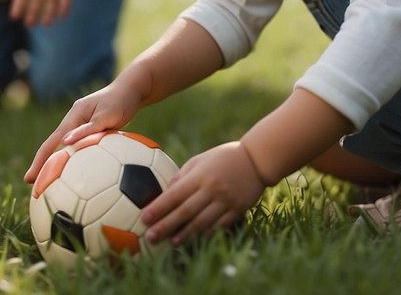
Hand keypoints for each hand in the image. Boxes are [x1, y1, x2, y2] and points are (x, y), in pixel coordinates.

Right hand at [23, 80, 142, 182]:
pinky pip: (78, 150)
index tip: (29, 178)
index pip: (52, 142)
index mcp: (74, 116)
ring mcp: (81, 127)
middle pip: (53, 147)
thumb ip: (88, 128)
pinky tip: (73, 175)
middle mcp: (74, 122)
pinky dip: (72, 162)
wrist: (131, 91)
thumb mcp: (107, 115)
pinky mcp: (90, 132)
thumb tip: (65, 142)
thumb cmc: (121, 101)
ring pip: (64, 149)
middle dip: (43, 166)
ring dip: (56, 165)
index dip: (40, 160)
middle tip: (34, 188)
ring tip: (49, 186)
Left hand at [141, 141, 265, 244]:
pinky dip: (204, 234)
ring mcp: (226, 202)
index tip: (144, 218)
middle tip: (150, 237)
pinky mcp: (237, 211)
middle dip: (166, 226)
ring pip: (201, 223)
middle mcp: (212, 189)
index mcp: (200, 176)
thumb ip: (183, 176)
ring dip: (184, 234)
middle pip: (185, 212)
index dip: (159, 208)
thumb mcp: (200, 160)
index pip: (175, 195)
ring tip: (171, 242)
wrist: (256, 160)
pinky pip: (218, 226)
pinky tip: (194, 239)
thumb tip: (165, 193)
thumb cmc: (223, 158)